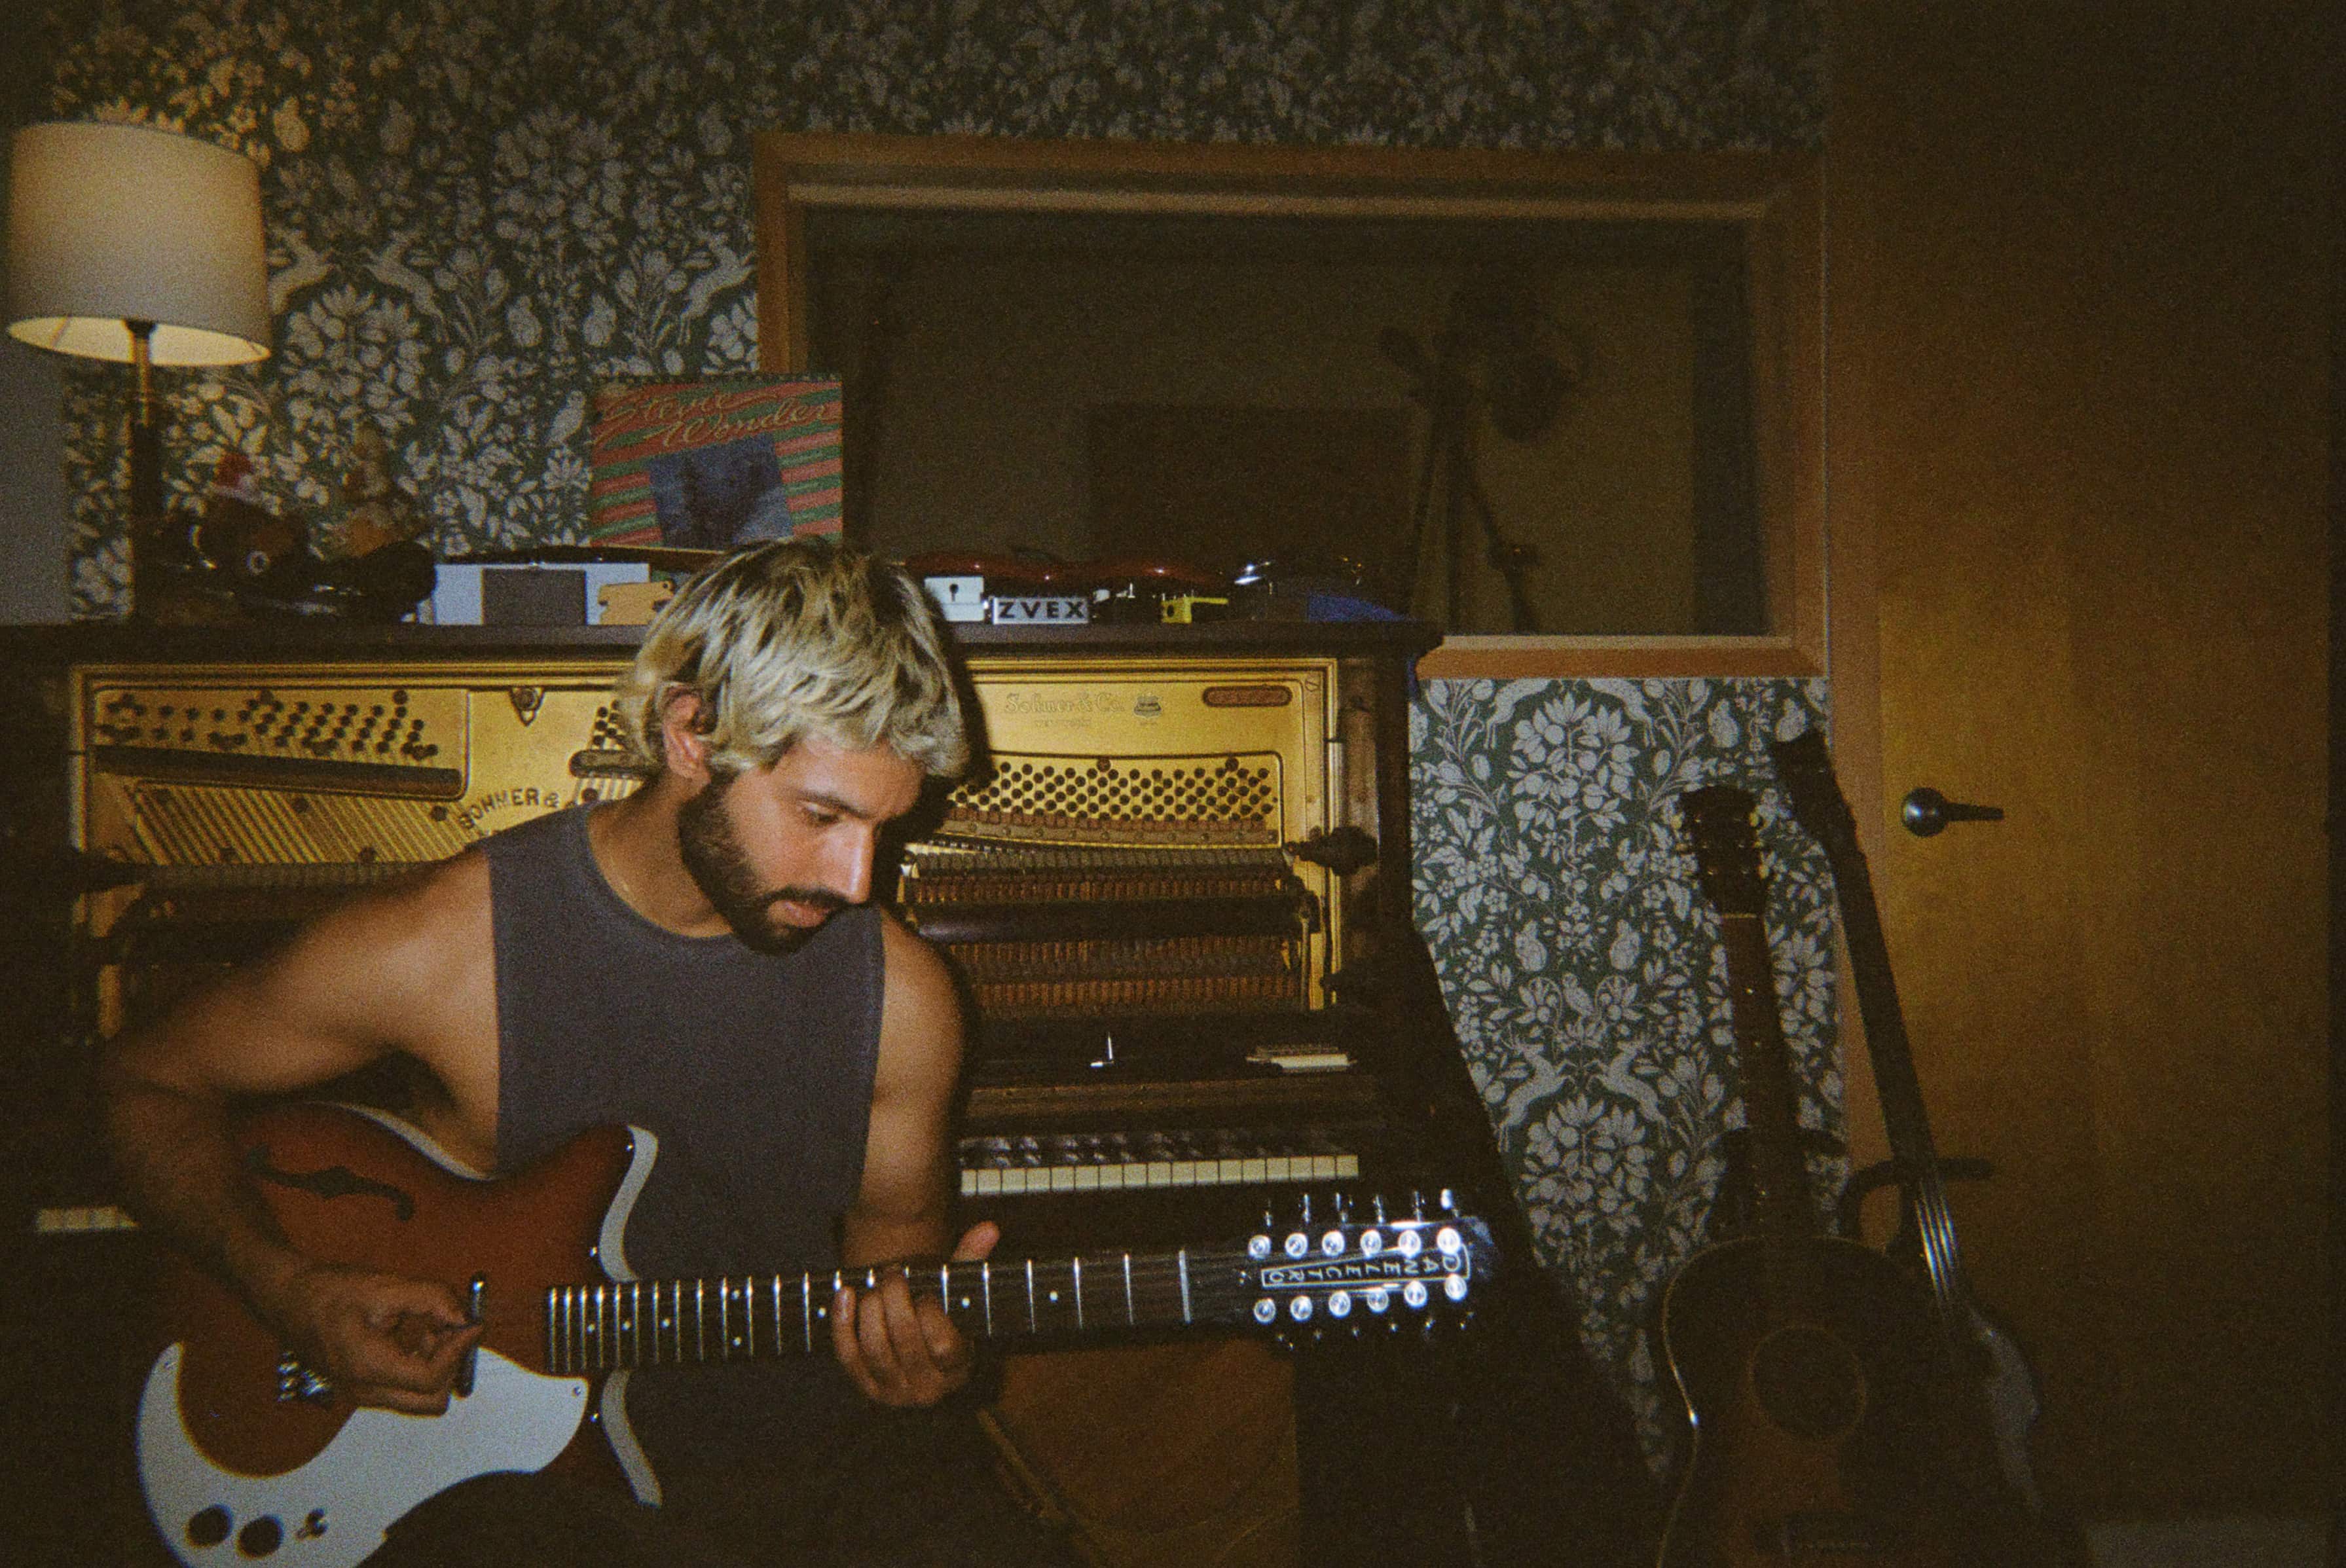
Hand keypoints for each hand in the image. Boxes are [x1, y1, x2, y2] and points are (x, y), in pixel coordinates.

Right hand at [262, 1259, 482, 1414]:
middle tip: (451, 1330)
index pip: (431, 1378)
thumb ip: (432, 1299)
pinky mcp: (361, 1389)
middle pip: (430, 1402)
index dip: (459, 1350)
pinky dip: (420, 1367)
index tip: (471, 1322)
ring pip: (419, 1398)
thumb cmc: (330, 1292)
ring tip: (430, 1328)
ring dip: (436, 1367)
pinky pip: (404, 1390)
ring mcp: (361, 1395)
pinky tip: (415, 1336)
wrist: (288, 1300)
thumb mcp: (385, 1286)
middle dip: (450, 1366)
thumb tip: (464, 1317)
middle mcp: (364, 1391)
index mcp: (367, 1368)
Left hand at [831, 1220, 997, 1407]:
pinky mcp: (865, 1387)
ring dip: (871, 1309)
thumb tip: (989, 1228)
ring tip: (875, 1286)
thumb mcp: (957, 1295)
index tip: (925, 1292)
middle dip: (895, 1300)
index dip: (931, 1314)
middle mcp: (927, 1388)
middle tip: (893, 1274)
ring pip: (876, 1349)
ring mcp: (894, 1391)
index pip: (944, 1345)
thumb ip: (971, 1261)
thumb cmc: (942, 1318)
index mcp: (957, 1367)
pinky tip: (846, 1294)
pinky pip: (848, 1356)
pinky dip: (843, 1322)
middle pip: (905, 1341)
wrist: (916, 1356)